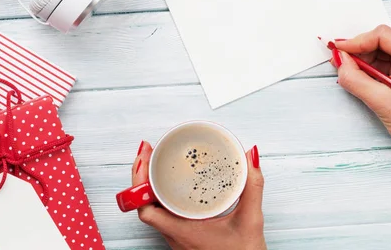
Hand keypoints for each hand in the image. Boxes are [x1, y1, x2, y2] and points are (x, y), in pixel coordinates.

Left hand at [131, 141, 266, 249]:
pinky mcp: (187, 239)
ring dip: (153, 186)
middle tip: (150, 151)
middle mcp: (176, 236)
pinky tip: (176, 186)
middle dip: (144, 175)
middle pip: (146, 204)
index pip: (145, 208)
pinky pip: (168, 216)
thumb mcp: (251, 221)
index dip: (138, 182)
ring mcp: (180, 239)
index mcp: (182, 232)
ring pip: (156, 210)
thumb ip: (252, 187)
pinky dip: (166, 197)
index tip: (143, 158)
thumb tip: (250, 158)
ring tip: (158, 162)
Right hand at [330, 25, 390, 161]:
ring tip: (351, 74)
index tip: (338, 50)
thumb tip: (339, 61)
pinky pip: (387, 61)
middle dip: (359, 51)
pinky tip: (363, 79)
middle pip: (381, 41)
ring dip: (364, 60)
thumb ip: (355, 78)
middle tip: (340, 63)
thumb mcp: (380, 101)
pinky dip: (372, 68)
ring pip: (382, 50)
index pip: (381, 35)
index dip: (356, 41)